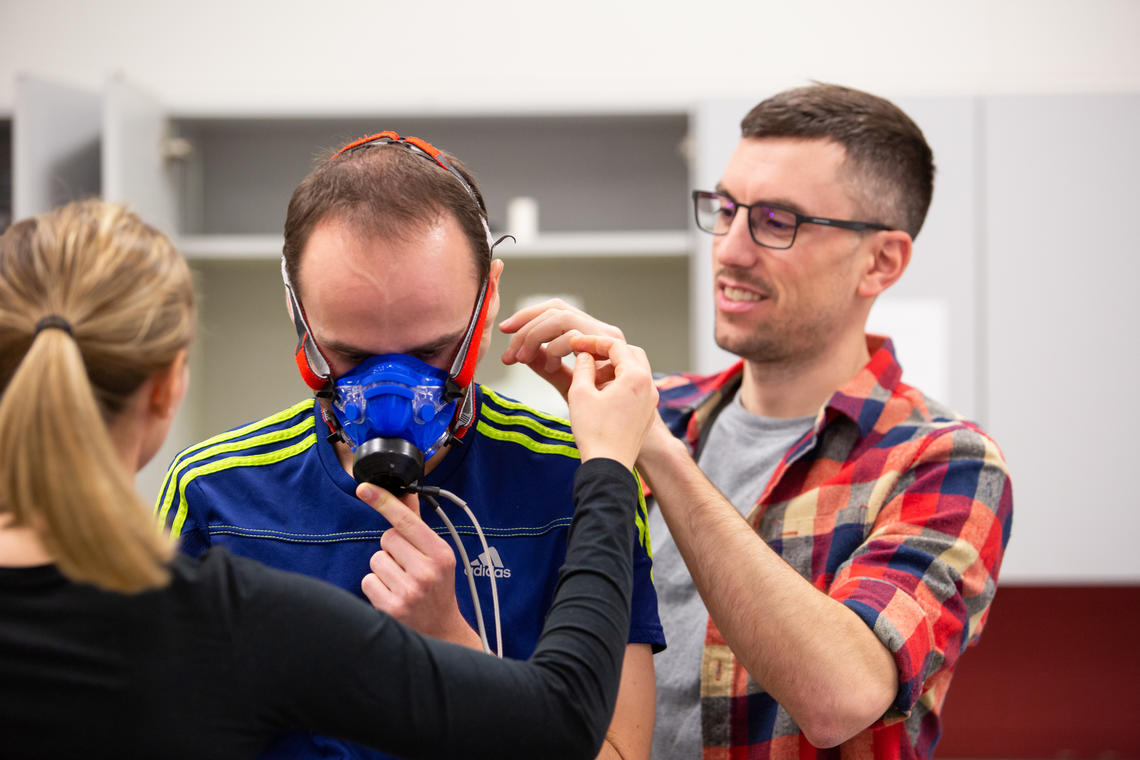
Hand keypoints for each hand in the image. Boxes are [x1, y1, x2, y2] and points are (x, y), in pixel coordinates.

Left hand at [357, 483, 481, 648]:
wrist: (442, 631)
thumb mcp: (437, 555)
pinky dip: (376, 586)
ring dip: (383, 569)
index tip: (364, 488)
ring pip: (376, 560)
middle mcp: (427, 571)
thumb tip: (405, 494)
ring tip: (401, 583)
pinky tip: (392, 595)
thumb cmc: (438, 588)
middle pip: (387, 539)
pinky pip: (368, 581)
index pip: (406, 521)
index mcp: (441, 554)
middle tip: (407, 566)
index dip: (384, 502)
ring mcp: (409, 591)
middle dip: (392, 549)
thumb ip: (418, 524)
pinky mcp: (392, 607)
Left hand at [499, 298, 624, 399]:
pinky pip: (574, 335)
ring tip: (523, 358)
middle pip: (556, 308)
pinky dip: (555, 348)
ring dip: (536, 336)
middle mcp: (598, 330)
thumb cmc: (602, 409)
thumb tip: (525, 354)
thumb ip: (548, 366)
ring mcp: (605, 335)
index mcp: (587, 334)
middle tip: (510, 352)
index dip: (527, 316)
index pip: (554, 310)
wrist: (626, 426)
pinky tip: (550, 366)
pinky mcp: (610, 345)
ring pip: (562, 317)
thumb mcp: (568, 384)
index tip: (505, 331)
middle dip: (525, 326)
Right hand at [566, 334, 657, 470]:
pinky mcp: (646, 414)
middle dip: (608, 351)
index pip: (616, 345)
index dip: (593, 341)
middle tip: (586, 354)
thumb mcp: (580, 394)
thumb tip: (585, 356)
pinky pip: (636, 388)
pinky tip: (601, 393)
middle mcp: (649, 386)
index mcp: (636, 377)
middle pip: (631, 354)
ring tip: (591, 375)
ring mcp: (651, 401)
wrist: (609, 467)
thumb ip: (582, 367)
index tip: (575, 344)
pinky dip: (620, 382)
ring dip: (614, 367)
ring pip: (635, 371)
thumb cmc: (595, 432)